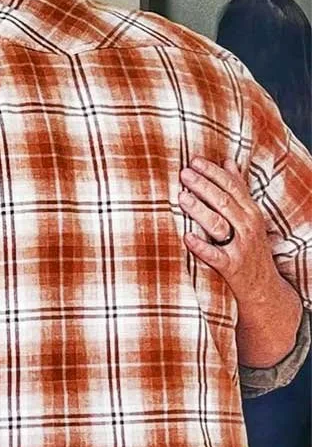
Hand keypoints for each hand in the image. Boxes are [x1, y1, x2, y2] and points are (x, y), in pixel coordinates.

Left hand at [180, 157, 303, 366]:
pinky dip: (201, 247)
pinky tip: (186, 237)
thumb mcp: (248, 215)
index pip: (232, 187)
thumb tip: (228, 160)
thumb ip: (238, 188)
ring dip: (200, 211)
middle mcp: (248, 227)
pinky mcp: (231, 267)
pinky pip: (215, 256)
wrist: (263, 286)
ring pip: (219, 225)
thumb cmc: (249, 244)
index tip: (194, 161)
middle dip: (204, 186)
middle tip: (184, 174)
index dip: (213, 173)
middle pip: (225, 202)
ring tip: (181, 197)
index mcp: (250, 212)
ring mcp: (240, 247)